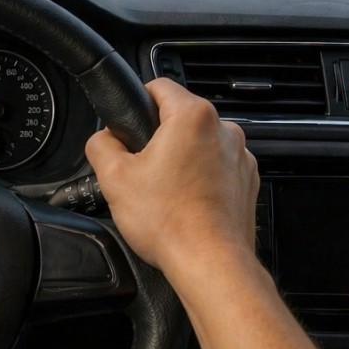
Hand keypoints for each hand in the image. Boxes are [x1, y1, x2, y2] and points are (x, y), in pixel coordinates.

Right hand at [86, 78, 257, 282]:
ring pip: (200, 143)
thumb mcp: (113, 177)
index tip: (130, 124)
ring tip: (165, 191)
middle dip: (159, 137)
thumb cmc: (170, 222)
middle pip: (181, 117)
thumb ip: (100, 144)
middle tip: (142, 168)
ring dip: (182, 159)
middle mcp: (224, 130)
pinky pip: (218, 167)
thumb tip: (103, 138)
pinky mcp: (248, 181)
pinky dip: (202, 179)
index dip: (137, 102)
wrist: (210, 263)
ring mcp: (241, 157)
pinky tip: (185, 203)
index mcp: (193, 117)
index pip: (159, 85)